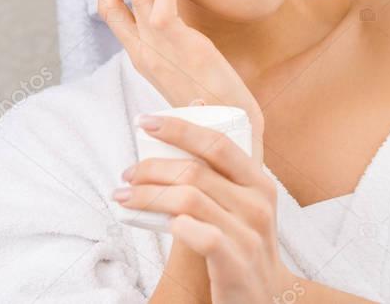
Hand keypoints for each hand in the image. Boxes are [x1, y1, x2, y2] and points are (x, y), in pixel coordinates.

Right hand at [97, 0, 264, 162]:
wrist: (230, 138)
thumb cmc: (214, 103)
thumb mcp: (187, 66)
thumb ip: (177, 41)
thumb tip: (175, 16)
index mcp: (142, 53)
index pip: (111, 7)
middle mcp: (143, 50)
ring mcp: (159, 52)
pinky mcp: (182, 52)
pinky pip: (165, 11)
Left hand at [114, 115, 295, 303]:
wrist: (264, 298)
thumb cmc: (243, 242)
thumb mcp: (244, 202)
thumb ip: (224, 168)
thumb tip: (197, 106)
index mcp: (260, 182)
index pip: (216, 143)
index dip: (179, 128)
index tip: (144, 122)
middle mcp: (258, 204)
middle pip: (194, 171)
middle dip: (151, 168)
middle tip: (126, 174)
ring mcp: (249, 235)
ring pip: (188, 200)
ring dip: (147, 195)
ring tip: (125, 197)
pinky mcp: (236, 264)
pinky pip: (198, 235)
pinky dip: (175, 225)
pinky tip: (161, 224)